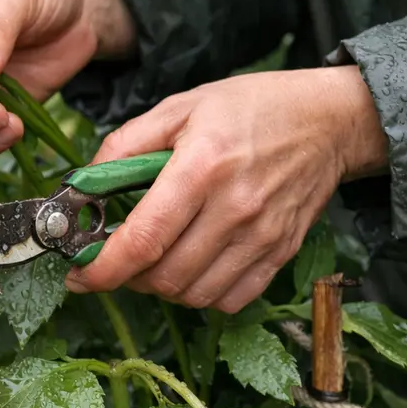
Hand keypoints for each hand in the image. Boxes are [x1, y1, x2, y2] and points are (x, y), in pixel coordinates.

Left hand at [67, 66, 388, 312]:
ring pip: (195, 295)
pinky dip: (201, 294)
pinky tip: (190, 266)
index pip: (144, 240)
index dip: (103, 269)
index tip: (78, 275)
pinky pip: (231, 299)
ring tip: (151, 260)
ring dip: (161, 288)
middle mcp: (235, 208)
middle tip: (114, 260)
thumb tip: (81, 187)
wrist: (328, 120)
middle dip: (127, 277)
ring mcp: (263, 236)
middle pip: (166, 277)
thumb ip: (123, 146)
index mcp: (202, 167)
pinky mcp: (283, 252)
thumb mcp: (178, 108)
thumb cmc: (248, 108)